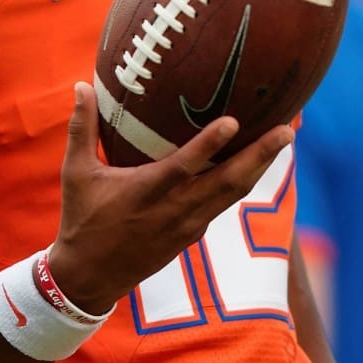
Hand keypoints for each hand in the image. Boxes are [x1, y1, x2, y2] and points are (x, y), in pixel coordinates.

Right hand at [49, 81, 293, 314]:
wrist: (91, 277)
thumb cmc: (82, 218)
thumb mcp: (75, 173)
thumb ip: (82, 128)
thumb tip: (81, 85)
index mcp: (145, 192)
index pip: (184, 166)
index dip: (209, 144)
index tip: (234, 121)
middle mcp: (174, 210)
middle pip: (227, 182)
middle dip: (260, 155)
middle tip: (287, 130)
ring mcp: (188, 224)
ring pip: (233, 194)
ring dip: (260, 166)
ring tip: (283, 138)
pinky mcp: (193, 233)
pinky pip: (224, 203)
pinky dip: (243, 181)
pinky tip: (255, 162)